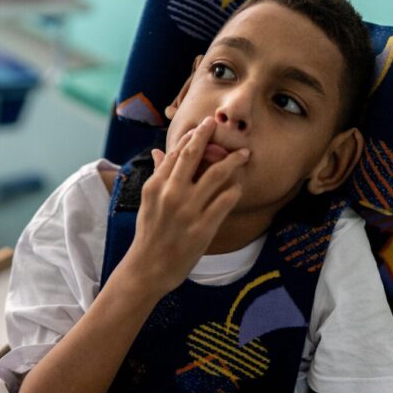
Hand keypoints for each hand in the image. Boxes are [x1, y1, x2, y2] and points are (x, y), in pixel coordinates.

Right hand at [116, 116, 249, 294]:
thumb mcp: (148, 202)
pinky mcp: (203, 227)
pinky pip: (226, 200)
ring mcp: (188, 210)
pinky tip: (239, 186)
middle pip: (194, 153)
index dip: (193, 136)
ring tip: (244, 154)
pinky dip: (235, 189)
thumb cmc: (149, 235)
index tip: (205, 127)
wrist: (148, 268)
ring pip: (216, 174)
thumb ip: (157, 176)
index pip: (176, 151)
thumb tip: (160, 152)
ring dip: (234, 160)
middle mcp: (171, 193)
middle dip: (209, 135)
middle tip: (220, 124)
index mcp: (155, 185)